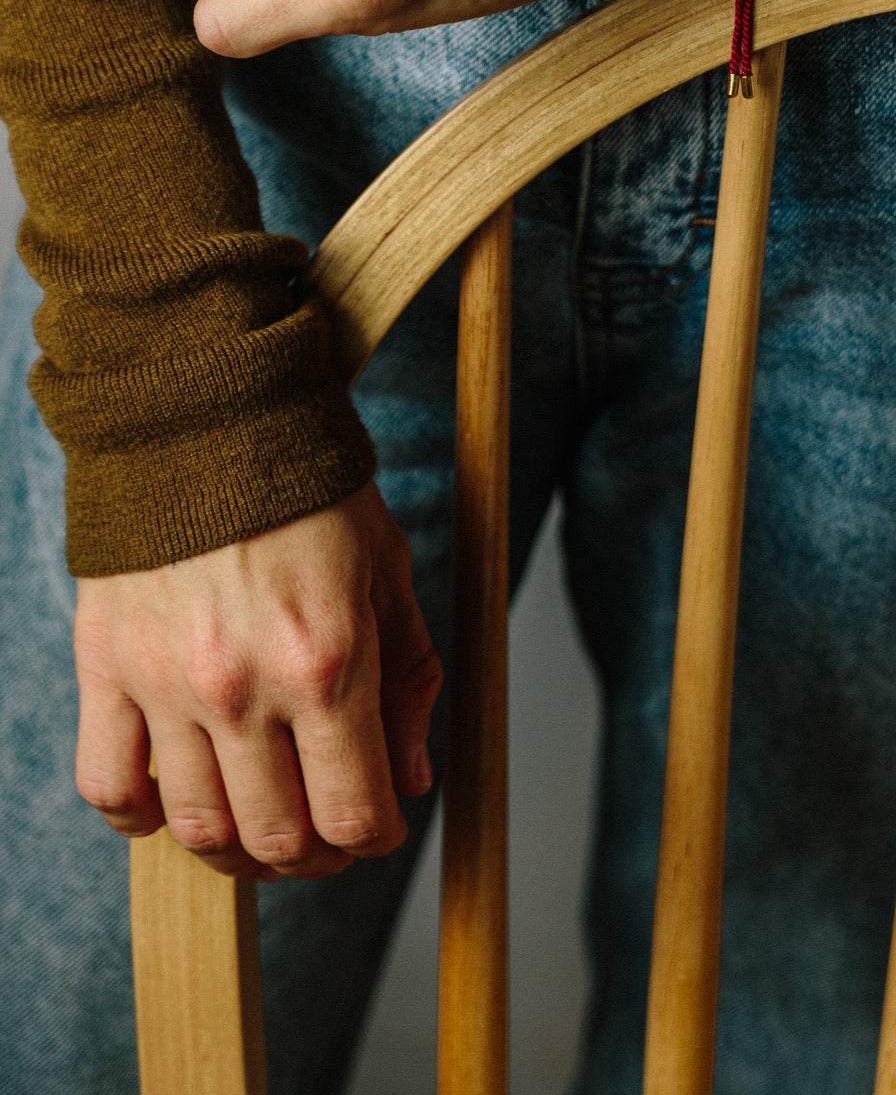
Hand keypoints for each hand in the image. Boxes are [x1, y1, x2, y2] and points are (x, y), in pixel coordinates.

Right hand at [73, 483, 441, 878]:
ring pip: (198, 831)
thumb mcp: (387, 570)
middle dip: (313, 852)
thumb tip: (410, 778)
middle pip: (278, 839)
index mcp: (327, 664)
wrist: (207, 421)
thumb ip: (406, 678)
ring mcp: (167, 686)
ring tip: (256, 816)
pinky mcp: (106, 671)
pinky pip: (108, 788)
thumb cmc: (307, 490)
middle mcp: (244, 690)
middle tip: (321, 826)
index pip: (354, 813)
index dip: (375, 836)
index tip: (377, 820)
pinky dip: (140, 816)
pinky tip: (174, 795)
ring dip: (236, 846)